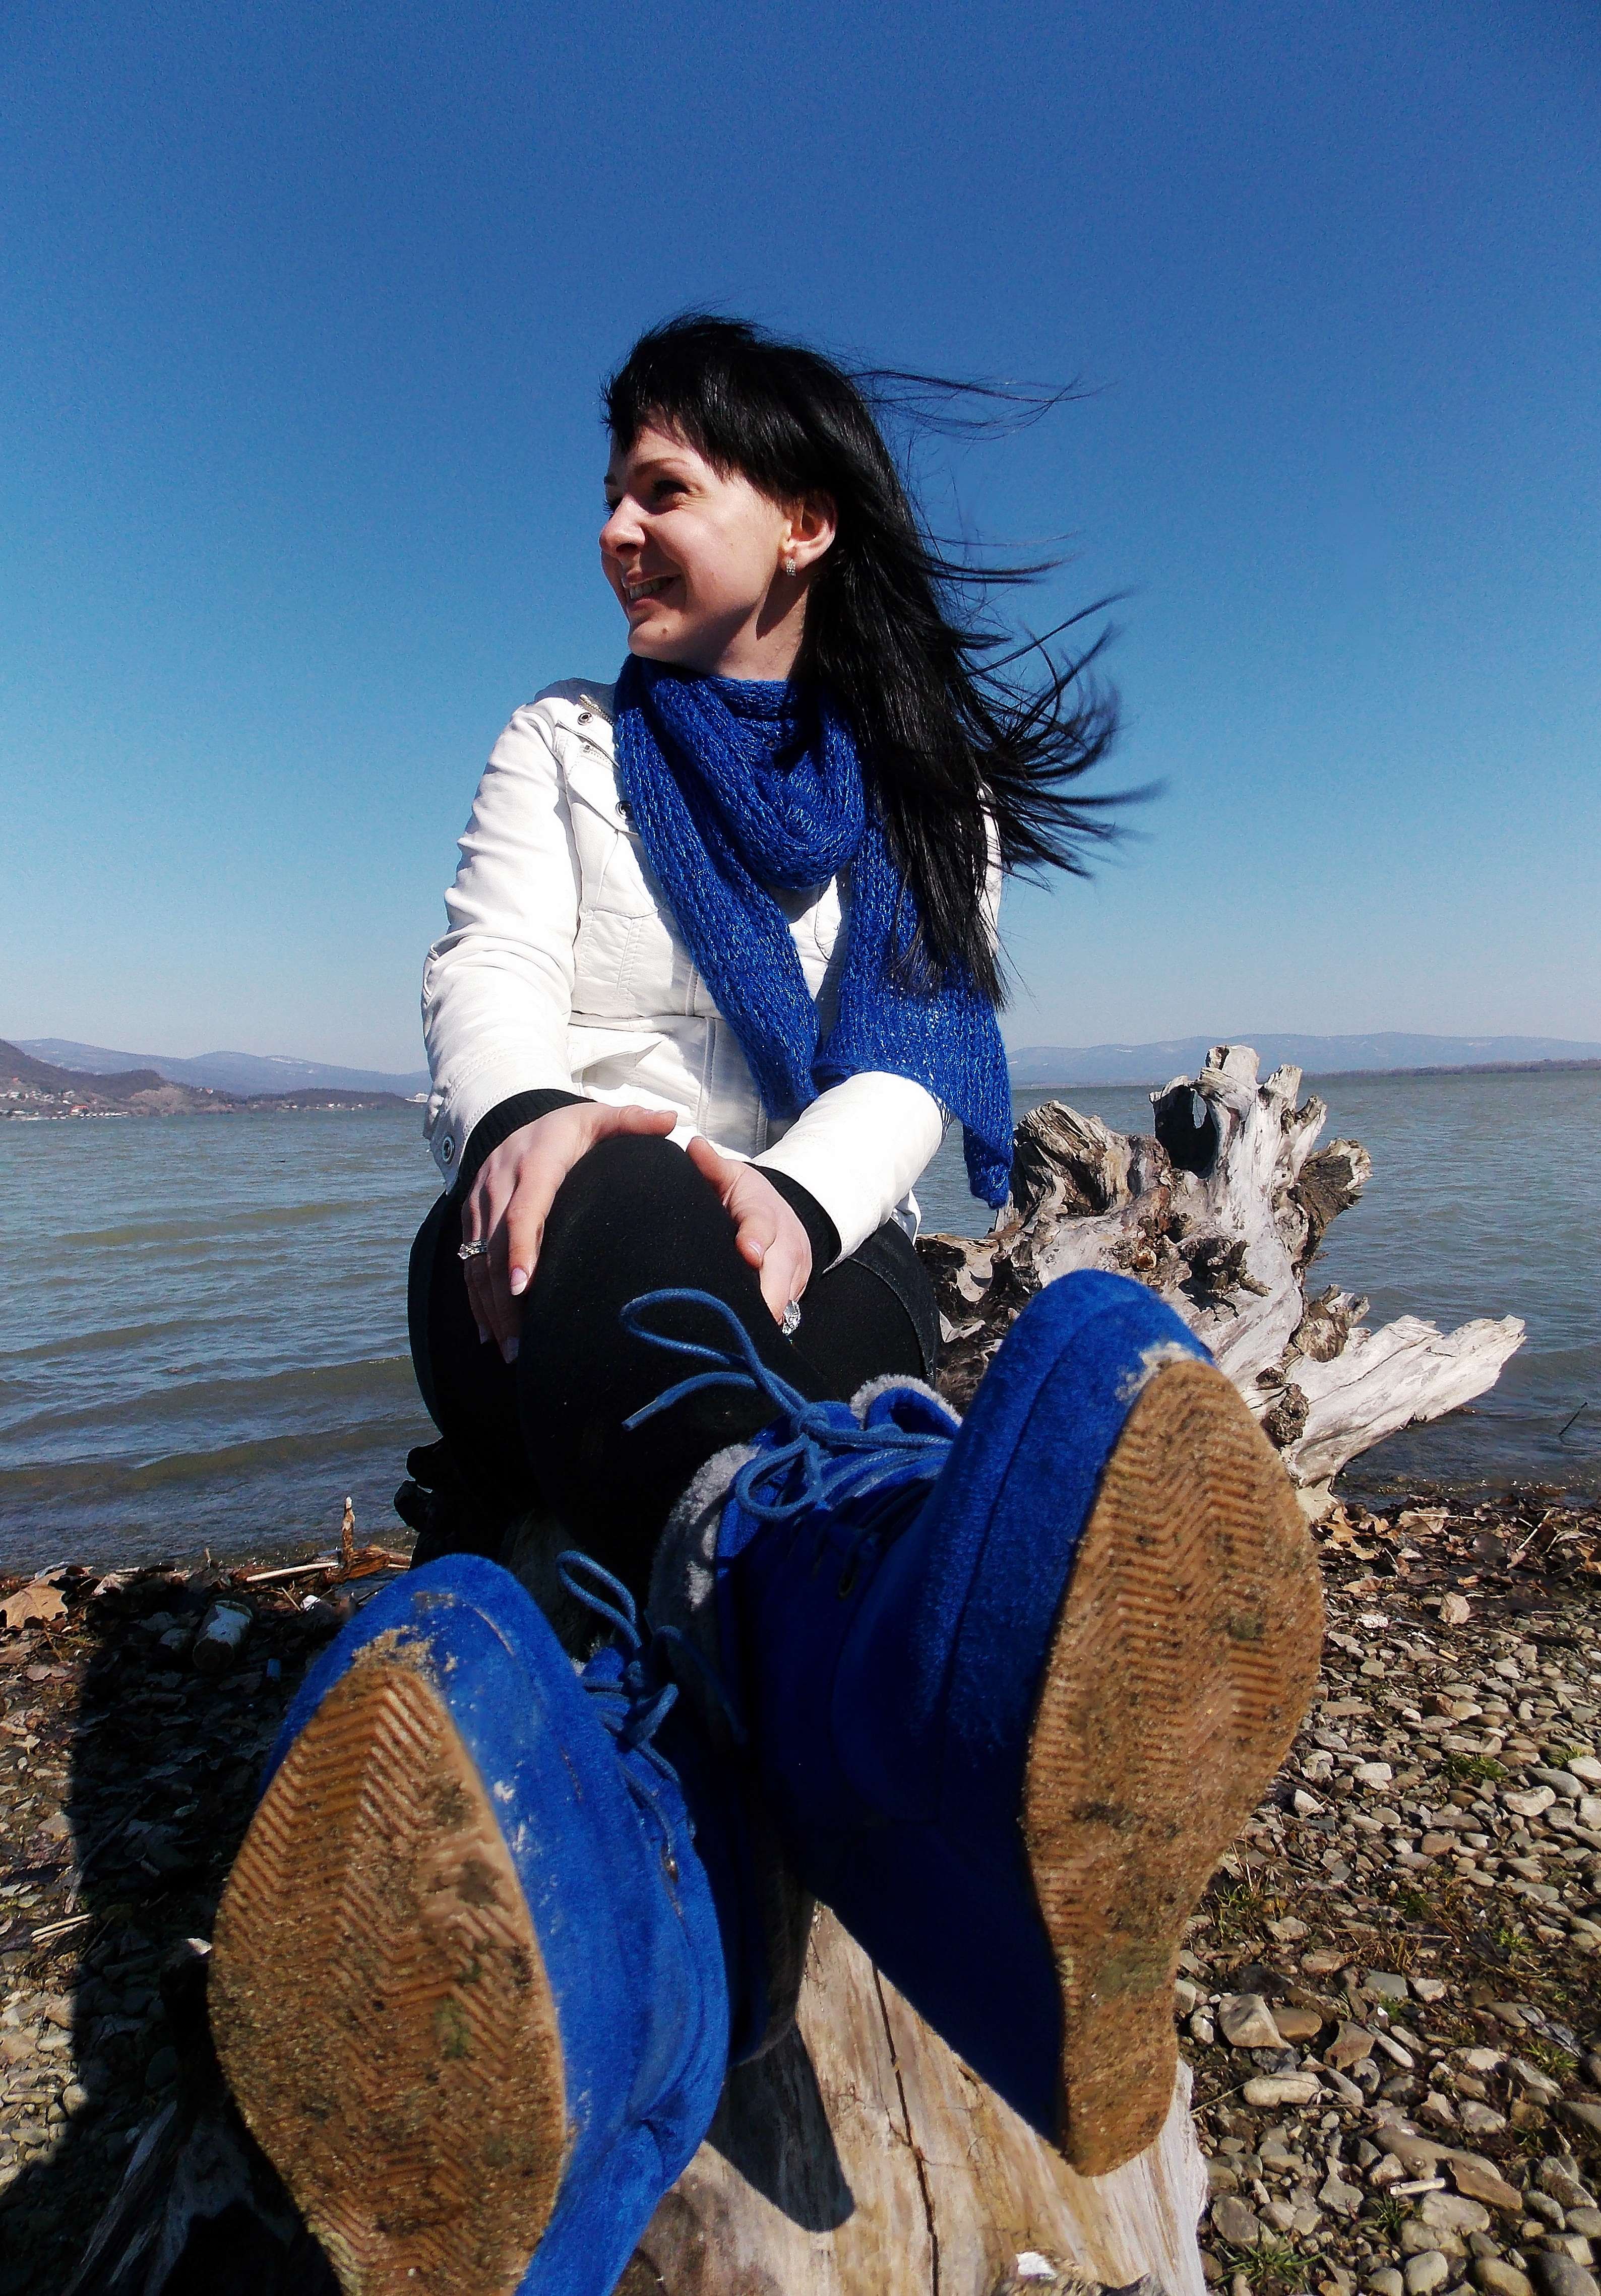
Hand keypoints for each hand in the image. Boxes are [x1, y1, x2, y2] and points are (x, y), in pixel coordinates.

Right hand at [460, 1102, 676, 1361]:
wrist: (517, 1118)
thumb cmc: (570, 1128)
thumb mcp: (599, 1117)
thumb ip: (633, 1121)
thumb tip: (674, 1119)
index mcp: (534, 1162)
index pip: (523, 1210)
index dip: (521, 1247)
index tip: (524, 1287)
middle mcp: (499, 1182)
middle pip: (494, 1247)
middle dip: (504, 1299)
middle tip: (521, 1346)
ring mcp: (479, 1201)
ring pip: (477, 1261)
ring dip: (489, 1309)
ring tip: (508, 1352)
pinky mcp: (469, 1216)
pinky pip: (466, 1262)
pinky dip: (475, 1299)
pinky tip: (487, 1333)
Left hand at [686, 1135, 812, 1327]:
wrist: (781, 1214)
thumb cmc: (746, 1197)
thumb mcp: (731, 1176)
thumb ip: (711, 1165)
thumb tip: (693, 1147)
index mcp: (765, 1212)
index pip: (763, 1226)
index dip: (756, 1239)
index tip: (748, 1253)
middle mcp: (787, 1246)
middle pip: (779, 1278)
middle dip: (762, 1300)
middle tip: (736, 1323)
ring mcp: (795, 1274)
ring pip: (782, 1303)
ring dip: (760, 1319)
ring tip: (731, 1337)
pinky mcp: (794, 1295)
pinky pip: (782, 1315)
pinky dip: (763, 1326)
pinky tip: (739, 1338)